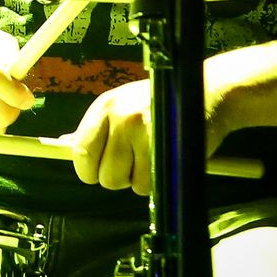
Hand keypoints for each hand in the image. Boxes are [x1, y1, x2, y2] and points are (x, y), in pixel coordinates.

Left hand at [66, 79, 228, 197]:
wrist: (208, 91)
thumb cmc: (163, 101)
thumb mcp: (124, 105)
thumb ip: (99, 129)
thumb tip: (67, 145)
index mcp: (105, 106)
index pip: (81, 151)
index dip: (89, 169)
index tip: (98, 170)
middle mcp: (121, 117)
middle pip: (104, 176)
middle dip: (118, 176)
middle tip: (135, 160)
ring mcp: (144, 133)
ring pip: (128, 184)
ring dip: (140, 179)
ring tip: (153, 155)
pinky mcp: (166, 149)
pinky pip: (150, 186)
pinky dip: (157, 181)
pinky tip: (164, 159)